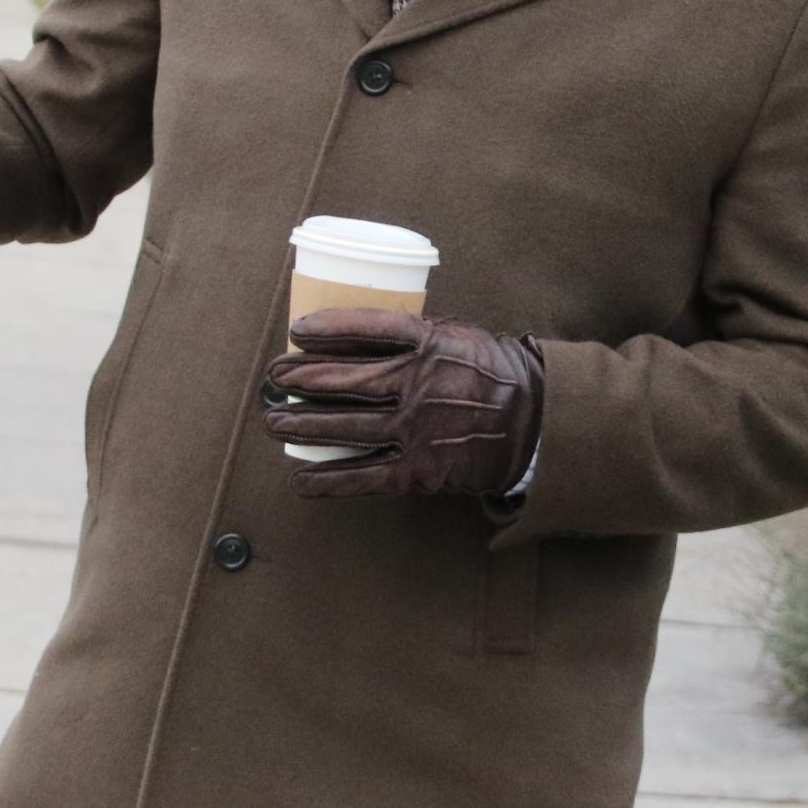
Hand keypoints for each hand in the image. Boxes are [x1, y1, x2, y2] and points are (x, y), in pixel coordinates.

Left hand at [260, 309, 542, 500]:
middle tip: (273, 378)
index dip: (328, 327)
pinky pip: (363, 476)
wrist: (536, 425)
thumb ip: (418, 334)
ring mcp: (414, 429)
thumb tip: (365, 332)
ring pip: (344, 426)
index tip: (298, 331)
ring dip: (301, 426)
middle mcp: (416, 384)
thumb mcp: (462, 336)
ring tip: (272, 422)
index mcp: (430, 342)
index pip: (367, 327)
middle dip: (301, 379)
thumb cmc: (497, 375)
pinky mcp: (418, 470)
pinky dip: (328, 479)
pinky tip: (301, 479)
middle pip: (344, 378)